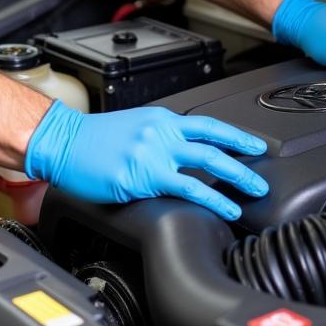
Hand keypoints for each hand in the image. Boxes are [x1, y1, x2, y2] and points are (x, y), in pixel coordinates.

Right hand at [25, 101, 268, 219]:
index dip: (235, 135)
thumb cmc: (90, 140)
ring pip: (208, 161)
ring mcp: (155, 152)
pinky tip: (226, 208)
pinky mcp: (146, 175)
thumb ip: (157, 137)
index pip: (207, 124)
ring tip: (255, 191)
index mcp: (160, 117)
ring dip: (237, 176)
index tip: (254, 144)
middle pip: (214, 141)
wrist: (63, 141)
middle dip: (244, 158)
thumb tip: (178, 152)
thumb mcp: (132, 128)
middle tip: (262, 172)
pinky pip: (189, 187)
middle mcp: (162, 130)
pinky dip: (213, 198)